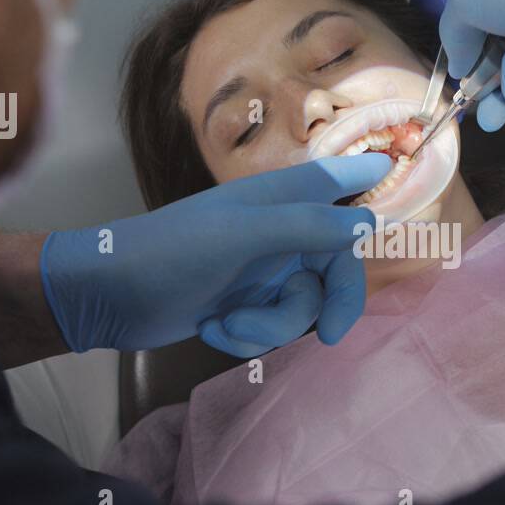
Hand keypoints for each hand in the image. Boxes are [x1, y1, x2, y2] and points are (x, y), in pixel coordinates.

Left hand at [40, 154, 390, 357]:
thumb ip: (308, 227)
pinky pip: (273, 327)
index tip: (397, 168)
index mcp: (279, 199)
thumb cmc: (169, 253)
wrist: (107, 299)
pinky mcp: (246, 302)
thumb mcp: (243, 236)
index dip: (369, 173)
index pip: (337, 179)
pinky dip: (246, 336)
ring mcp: (263, 269)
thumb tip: (368, 223)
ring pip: (303, 306)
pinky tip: (212, 327)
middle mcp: (278, 231)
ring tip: (226, 324)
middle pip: (336, 266)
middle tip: (332, 337)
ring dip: (267, 327)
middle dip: (328, 305)